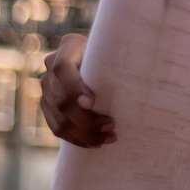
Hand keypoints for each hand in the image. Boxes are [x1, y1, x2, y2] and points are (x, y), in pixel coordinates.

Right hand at [39, 33, 115, 147]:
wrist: (97, 57)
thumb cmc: (114, 53)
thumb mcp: (114, 50)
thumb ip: (116, 58)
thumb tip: (143, 73)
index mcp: (69, 46)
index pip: (62, 68)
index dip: (75, 88)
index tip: (92, 103)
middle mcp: (51, 65)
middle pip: (61, 100)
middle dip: (86, 118)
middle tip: (111, 125)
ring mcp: (46, 87)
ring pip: (59, 118)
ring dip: (84, 133)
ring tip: (108, 137)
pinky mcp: (47, 105)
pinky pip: (57, 128)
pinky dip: (76, 138)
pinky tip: (95, 142)